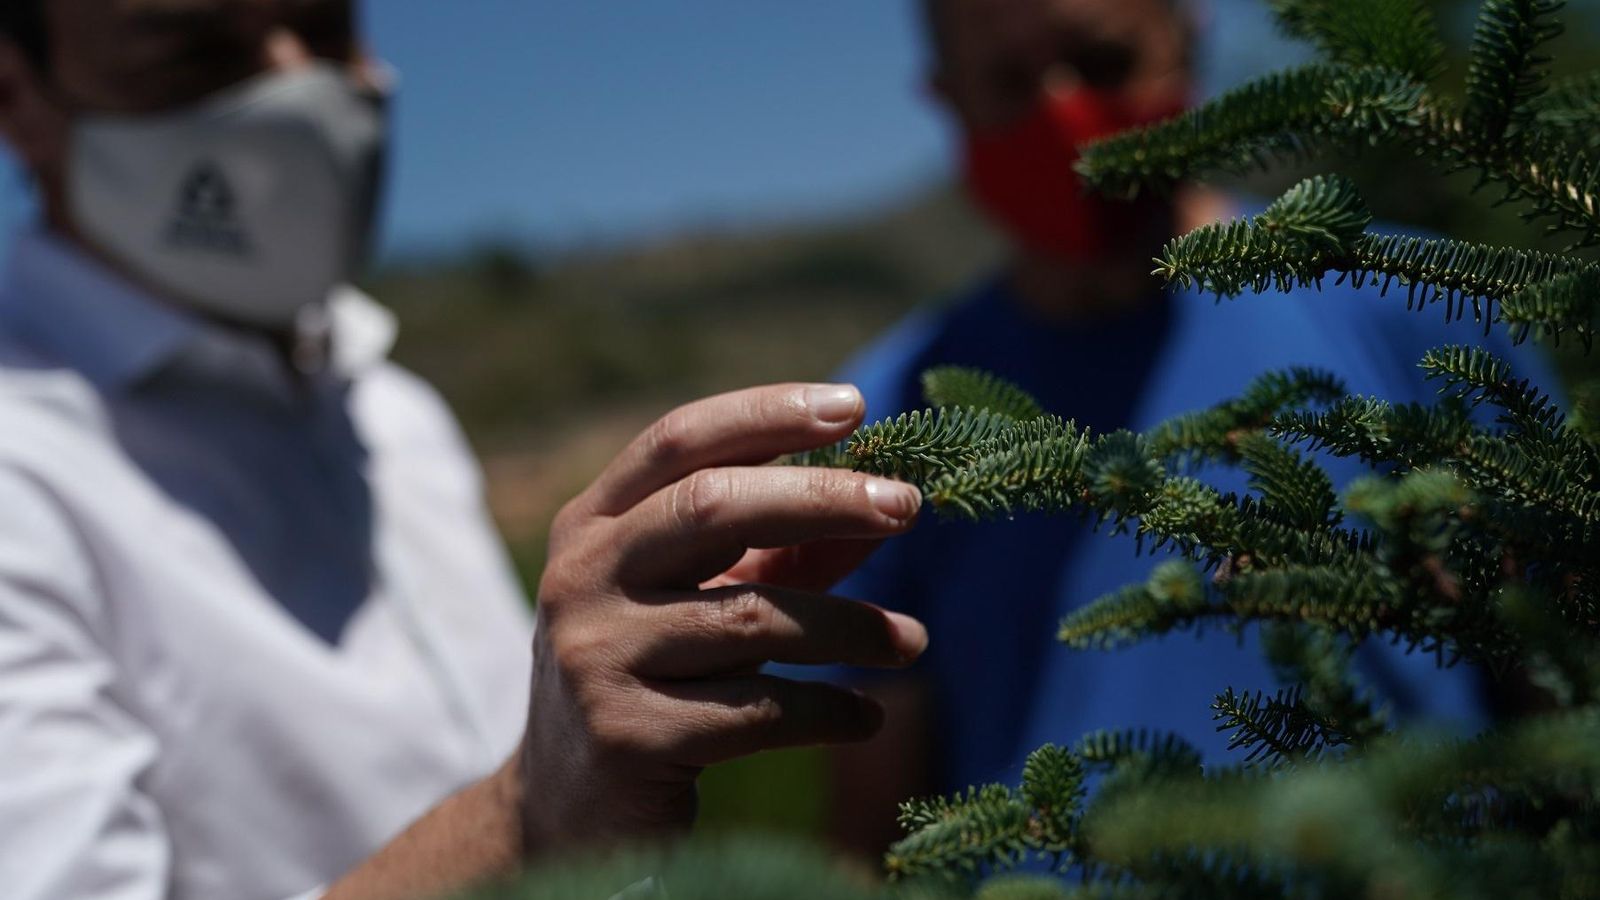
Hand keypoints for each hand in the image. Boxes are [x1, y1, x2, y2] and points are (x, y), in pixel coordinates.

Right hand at [516, 383, 927, 850]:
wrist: (564, 812)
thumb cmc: (653, 680)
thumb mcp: (705, 601)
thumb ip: (782, 553)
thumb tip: (884, 505)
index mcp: (593, 524)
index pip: (680, 441)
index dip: (766, 414)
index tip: (855, 406)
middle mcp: (583, 577)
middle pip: (713, 506)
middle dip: (822, 497)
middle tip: (908, 506)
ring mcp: (598, 657)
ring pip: (752, 617)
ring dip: (851, 627)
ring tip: (911, 642)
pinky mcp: (628, 738)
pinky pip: (757, 710)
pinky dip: (828, 711)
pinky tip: (867, 717)